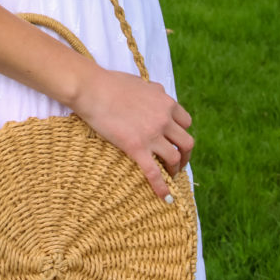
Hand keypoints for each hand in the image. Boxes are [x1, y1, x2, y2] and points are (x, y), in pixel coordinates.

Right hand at [72, 66, 193, 200]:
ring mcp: (151, 134)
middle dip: (184, 155)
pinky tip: (165, 198)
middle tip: (178, 163)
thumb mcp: (140, 82)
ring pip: (174, 158)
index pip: (186, 122)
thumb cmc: (111, 83)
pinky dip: (162, 187)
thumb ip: (153, 90)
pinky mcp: (136, 147)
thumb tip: (158, 92)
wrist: (93, 89)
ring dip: (175, 170)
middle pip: (186, 142)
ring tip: (169, 177)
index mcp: (165, 102)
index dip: (181, 133)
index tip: (175, 141)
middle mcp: (164, 118)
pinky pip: (154, 172)